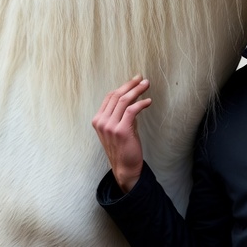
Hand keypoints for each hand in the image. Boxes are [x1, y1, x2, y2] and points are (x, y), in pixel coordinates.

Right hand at [92, 76, 151, 191]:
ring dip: (137, 90)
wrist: (124, 167)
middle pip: (116, 96)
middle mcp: (101, 121)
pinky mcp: (121, 130)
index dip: (123, 86)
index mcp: (98, 120)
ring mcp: (110, 126)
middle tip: (142, 79)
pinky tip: (148, 101)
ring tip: (146, 85)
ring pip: (123, 101)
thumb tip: (134, 98)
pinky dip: (141, 104)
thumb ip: (122, 114)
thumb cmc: (123, 147)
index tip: (134, 80)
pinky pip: (131, 110)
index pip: (110, 97)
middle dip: (130, 85)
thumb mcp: (119, 128)